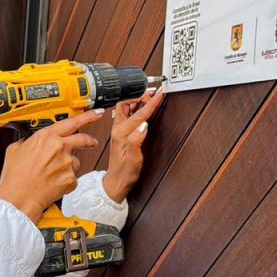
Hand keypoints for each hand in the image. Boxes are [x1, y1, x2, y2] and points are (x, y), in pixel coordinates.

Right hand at [0, 109, 103, 222]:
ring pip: (76, 161)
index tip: (96, 113)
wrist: (18, 198)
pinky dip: (65, 180)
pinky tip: (52, 183)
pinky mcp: (71, 179)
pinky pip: (72, 177)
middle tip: (91, 142)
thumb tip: (29, 142)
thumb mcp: (15, 150)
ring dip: (69, 165)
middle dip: (89, 140)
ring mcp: (67, 163)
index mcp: (46, 136)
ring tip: (52, 173)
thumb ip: (28, 142)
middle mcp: (60, 147)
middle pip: (83, 139)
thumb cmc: (15, 177)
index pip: (73, 122)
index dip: (88, 116)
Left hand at [104, 88, 165, 202]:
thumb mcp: (133, 159)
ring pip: (126, 108)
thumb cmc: (125, 173)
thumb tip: (143, 125)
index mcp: (121, 133)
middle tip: (153, 94)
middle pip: (126, 103)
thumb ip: (136, 141)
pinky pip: (128, 114)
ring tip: (149, 98)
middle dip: (140, 96)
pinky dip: (136, 108)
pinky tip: (143, 110)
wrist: (117, 181)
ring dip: (137, 101)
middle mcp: (118, 129)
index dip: (151, 102)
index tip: (159, 94)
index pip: (139, 113)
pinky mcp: (122, 132)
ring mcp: (119, 130)